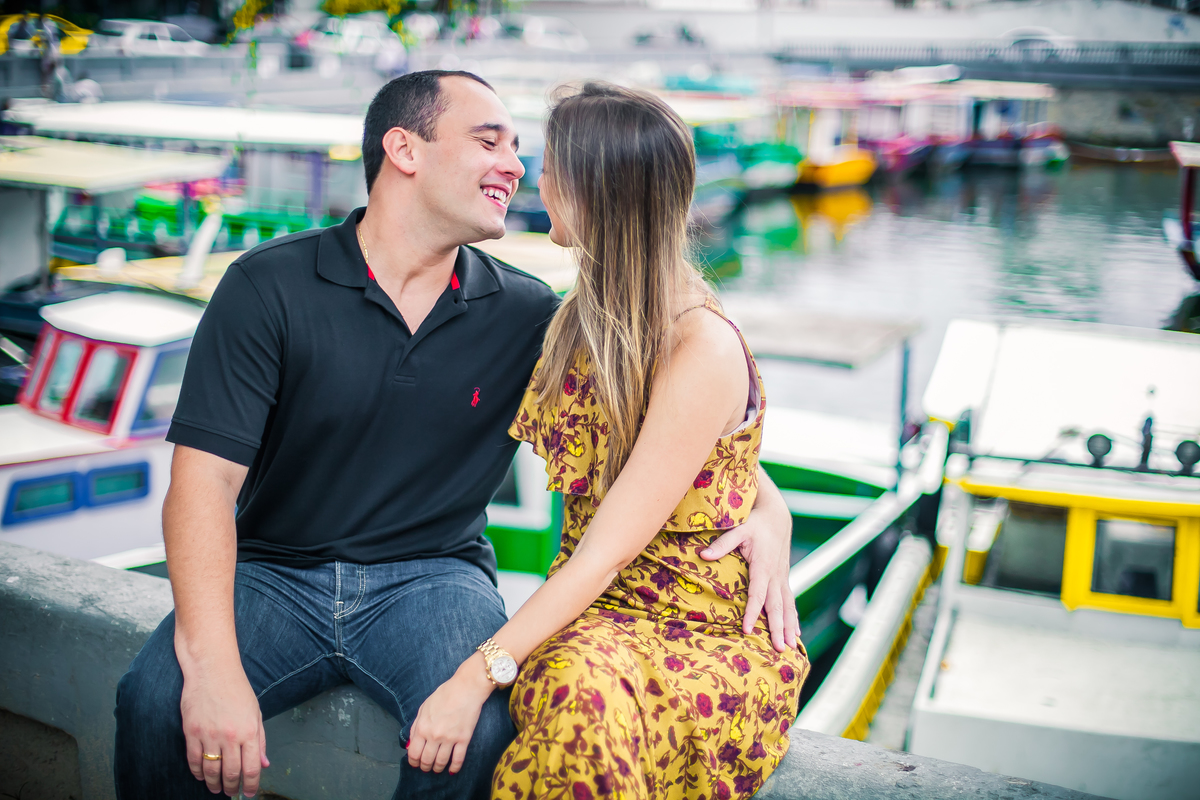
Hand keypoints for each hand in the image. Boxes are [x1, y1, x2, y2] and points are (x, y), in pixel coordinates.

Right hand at [180, 661, 268, 796]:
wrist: (212, 670)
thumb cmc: (237, 689)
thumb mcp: (256, 713)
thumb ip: (260, 740)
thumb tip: (264, 764)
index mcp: (249, 731)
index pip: (251, 768)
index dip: (250, 785)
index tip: (249, 793)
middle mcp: (230, 736)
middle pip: (231, 773)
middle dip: (232, 788)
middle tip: (232, 793)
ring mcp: (210, 734)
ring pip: (211, 770)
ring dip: (214, 784)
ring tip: (217, 789)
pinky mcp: (192, 732)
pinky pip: (194, 760)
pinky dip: (198, 772)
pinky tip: (201, 776)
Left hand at [406, 654, 494, 774]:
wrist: (466, 688)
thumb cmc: (444, 695)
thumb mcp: (424, 707)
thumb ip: (415, 726)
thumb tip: (411, 744)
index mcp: (422, 727)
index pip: (414, 753)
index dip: (413, 762)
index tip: (416, 764)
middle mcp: (434, 736)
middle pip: (426, 760)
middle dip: (425, 767)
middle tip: (426, 768)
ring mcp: (449, 738)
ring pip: (441, 762)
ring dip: (438, 768)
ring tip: (438, 768)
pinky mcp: (464, 738)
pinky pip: (458, 759)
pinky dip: (454, 768)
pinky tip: (452, 770)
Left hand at [700, 473, 799, 652]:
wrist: (776, 516)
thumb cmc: (754, 523)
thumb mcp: (738, 529)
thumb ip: (722, 543)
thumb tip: (703, 555)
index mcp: (764, 566)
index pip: (758, 594)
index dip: (752, 612)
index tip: (747, 629)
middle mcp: (776, 575)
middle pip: (777, 606)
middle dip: (778, 628)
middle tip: (779, 649)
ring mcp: (782, 578)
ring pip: (788, 607)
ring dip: (789, 627)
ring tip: (791, 648)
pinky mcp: (784, 579)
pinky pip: (790, 602)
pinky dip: (793, 619)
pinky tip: (796, 634)